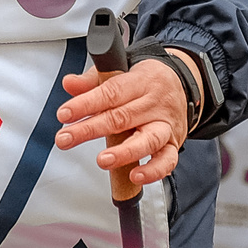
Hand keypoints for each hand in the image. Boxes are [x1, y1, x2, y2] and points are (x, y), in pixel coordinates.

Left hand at [56, 53, 192, 195]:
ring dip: (124, 153)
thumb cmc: (145, 80)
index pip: (110, 92)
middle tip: (66, 139)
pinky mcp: (173, 144)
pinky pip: (167, 160)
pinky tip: (135, 176)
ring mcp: (165, 125)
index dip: (85, 104)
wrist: (182, 84)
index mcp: (140, 81)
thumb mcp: (120, 70)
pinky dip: (153, 171)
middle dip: (90, 130)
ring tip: (103, 160)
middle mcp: (153, 104)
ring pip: (147, 140)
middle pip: (121, 118)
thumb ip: (92, 80)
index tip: (65, 114)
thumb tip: (69, 83)